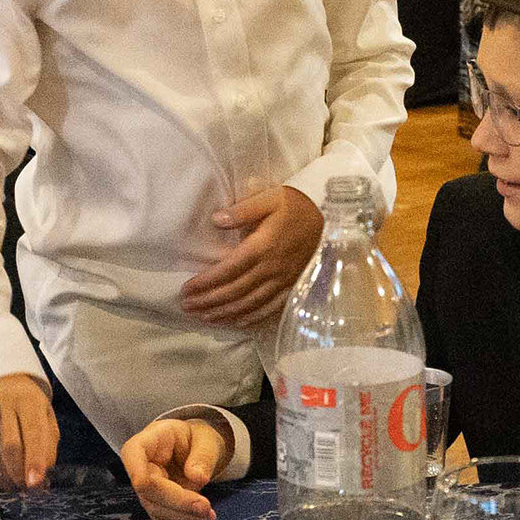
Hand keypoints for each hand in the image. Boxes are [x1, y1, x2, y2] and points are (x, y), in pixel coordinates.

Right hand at [0, 373, 59, 492]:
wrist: (5, 383)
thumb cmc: (29, 408)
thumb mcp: (46, 421)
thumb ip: (48, 448)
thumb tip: (42, 480)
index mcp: (29, 401)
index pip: (33, 432)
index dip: (34, 460)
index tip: (35, 483)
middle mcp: (3, 401)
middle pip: (8, 444)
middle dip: (16, 472)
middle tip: (22, 486)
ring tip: (7, 481)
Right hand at [122, 414, 230, 519]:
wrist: (196, 448)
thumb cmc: (197, 437)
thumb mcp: (206, 439)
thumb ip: (203, 456)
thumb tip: (198, 478)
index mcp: (145, 443)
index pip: (134, 461)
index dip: (154, 482)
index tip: (186, 494)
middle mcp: (139, 466)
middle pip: (147, 490)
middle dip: (178, 503)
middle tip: (207, 509)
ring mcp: (146, 487)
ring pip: (155, 508)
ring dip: (183, 517)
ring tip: (209, 517)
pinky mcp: (155, 502)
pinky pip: (164, 516)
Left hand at [181, 182, 320, 327]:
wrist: (332, 221)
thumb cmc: (297, 207)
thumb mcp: (271, 197)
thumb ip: (243, 209)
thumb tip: (216, 219)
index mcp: (263, 246)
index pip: (228, 270)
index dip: (206, 282)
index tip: (186, 289)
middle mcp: (271, 269)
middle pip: (234, 291)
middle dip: (208, 301)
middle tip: (186, 306)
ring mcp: (283, 281)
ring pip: (249, 304)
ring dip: (224, 313)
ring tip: (203, 317)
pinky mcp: (292, 288)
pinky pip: (269, 308)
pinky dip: (251, 318)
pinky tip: (236, 322)